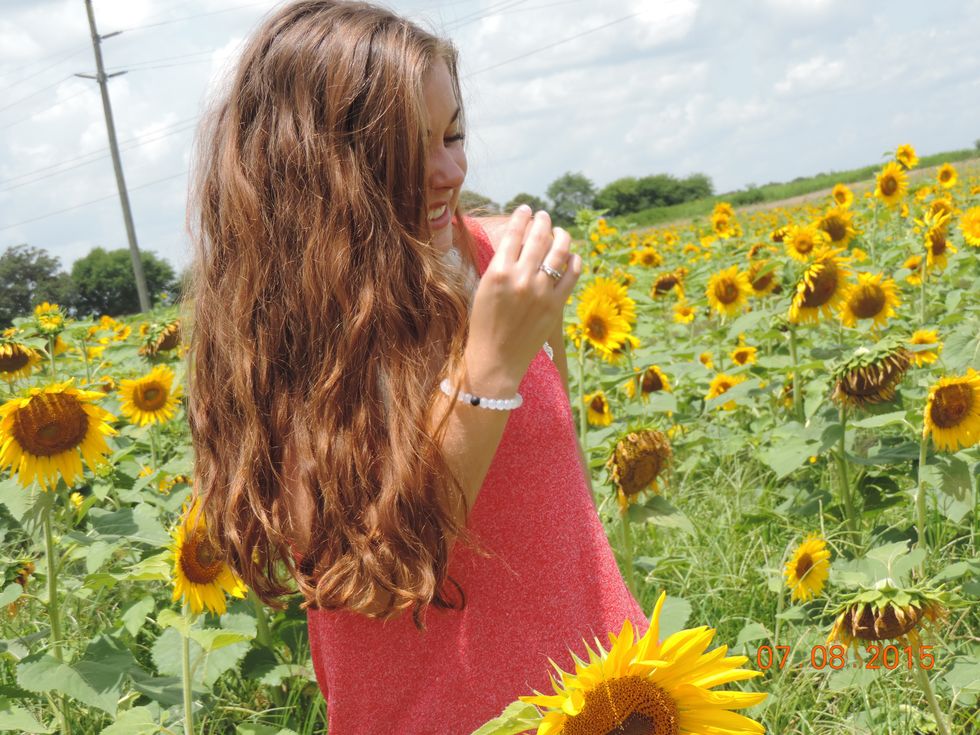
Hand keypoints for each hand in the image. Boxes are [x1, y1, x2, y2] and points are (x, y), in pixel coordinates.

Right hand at [464, 206, 581, 392]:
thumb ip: (500, 266)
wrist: (496, 359)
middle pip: (538, 238)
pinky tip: (572, 256)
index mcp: (497, 272)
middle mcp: (520, 278)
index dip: (521, 217)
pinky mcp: (556, 305)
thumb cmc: (483, 325)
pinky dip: (574, 261)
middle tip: (544, 216)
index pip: (513, 234)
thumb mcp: (482, 289)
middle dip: (543, 221)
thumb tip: (516, 244)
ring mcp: (541, 292)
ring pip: (559, 252)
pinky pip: (572, 275)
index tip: (526, 209)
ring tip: (560, 231)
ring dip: (561, 235)